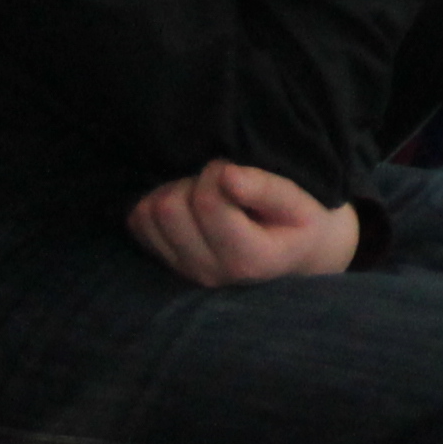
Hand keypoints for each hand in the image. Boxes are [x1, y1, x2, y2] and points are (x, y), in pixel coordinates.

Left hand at [127, 158, 359, 287]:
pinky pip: (138, 225)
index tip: (239, 171)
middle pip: (169, 208)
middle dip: (193, 181)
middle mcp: (209, 272)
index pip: (206, 202)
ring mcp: (183, 272)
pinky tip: (189, 205)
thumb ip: (267, 189)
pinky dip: (157, 205)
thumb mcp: (301, 204)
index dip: (219, 172)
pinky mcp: (166, 264)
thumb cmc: (304, 224)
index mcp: (247, 260)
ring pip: (147, 215)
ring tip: (206, 193)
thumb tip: (225, 175)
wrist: (299, 258)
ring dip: (174, 191)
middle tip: (221, 182)